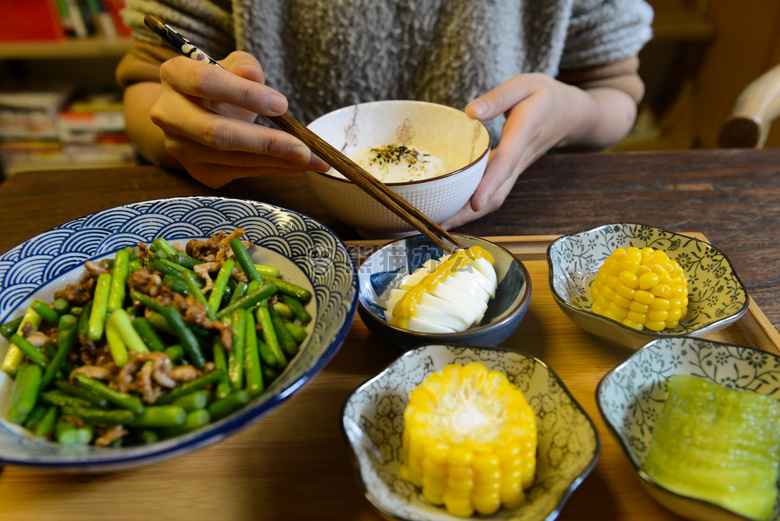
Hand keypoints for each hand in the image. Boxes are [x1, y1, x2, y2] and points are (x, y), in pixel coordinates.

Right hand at [150, 51, 329, 187]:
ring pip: (234, 159)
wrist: (196, 113)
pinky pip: (242, 173)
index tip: (282, 104)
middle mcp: (169, 114)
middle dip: (266, 142)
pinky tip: (297, 166)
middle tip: (303, 148)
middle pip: (218, 133)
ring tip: (313, 160)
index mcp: (174, 75)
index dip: (245, 94)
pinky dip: (273, 169)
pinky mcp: (199, 172)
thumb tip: (256, 79)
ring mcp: (181, 148)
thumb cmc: (220, 84)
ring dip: (279, 162)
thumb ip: (244, 67)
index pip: (206, 82)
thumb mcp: (231, 66)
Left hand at [441, 73, 634, 228]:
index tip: (476, 201)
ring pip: (495, 198)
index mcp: (524, 132)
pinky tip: (451, 210)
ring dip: (469, 214)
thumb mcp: (524, 84)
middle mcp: (521, 158)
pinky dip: (472, 205)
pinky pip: (494, 193)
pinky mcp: (511, 173)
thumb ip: (497, 98)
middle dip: (470, 212)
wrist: (571, 114)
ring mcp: (517, 169)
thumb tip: (470, 112)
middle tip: (440, 225)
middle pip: (498, 192)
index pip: (507, 161)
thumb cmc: (545, 96)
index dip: (491, 182)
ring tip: (439, 224)